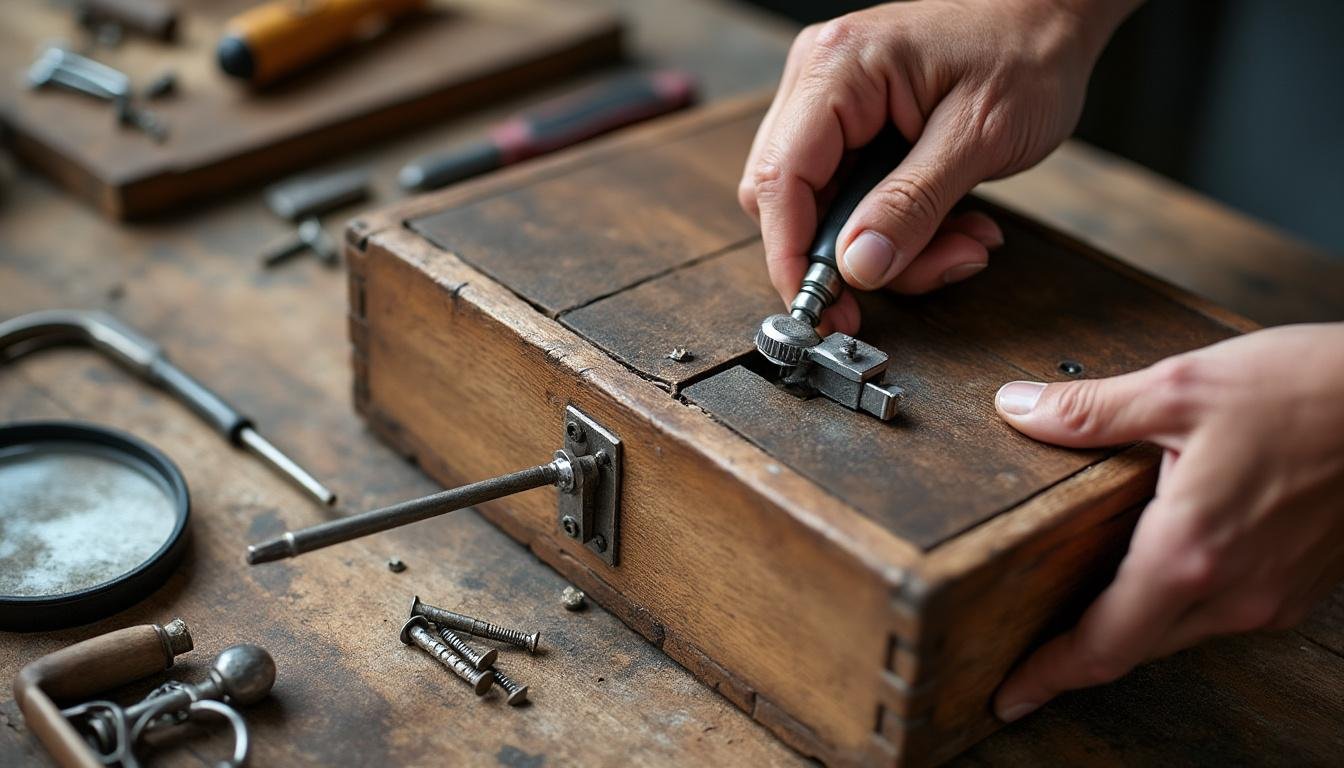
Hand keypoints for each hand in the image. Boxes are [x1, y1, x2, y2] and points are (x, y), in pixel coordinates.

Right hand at [738, 0, 1137, 333]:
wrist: (1053, 14)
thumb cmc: (1027, 51)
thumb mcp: (978, 138)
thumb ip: (912, 206)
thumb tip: (857, 268)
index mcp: (838, 69)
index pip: (779, 180)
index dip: (792, 257)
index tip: (820, 313)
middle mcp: (820, 79)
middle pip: (792, 199)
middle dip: (855, 255)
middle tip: (918, 276)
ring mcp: (833, 100)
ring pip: (827, 207)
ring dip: (891, 245)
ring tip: (964, 244)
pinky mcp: (855, 122)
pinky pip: (854, 194)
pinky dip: (900, 225)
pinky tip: (953, 224)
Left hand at [992, 323, 1343, 721]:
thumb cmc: (1305, 389)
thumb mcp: (1180, 388)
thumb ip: (1089, 413)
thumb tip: (1016, 410)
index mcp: (1189, 554)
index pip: (1102, 644)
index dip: (1049, 674)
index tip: (1009, 697)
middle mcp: (1234, 593)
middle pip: (1136, 646)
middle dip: (1079, 655)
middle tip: (1030, 654)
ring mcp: (1274, 595)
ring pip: (1180, 631)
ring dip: (1132, 624)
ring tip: (1085, 605)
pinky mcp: (1302, 585)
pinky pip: (1223, 611)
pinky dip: (1181, 601)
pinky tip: (1163, 566)